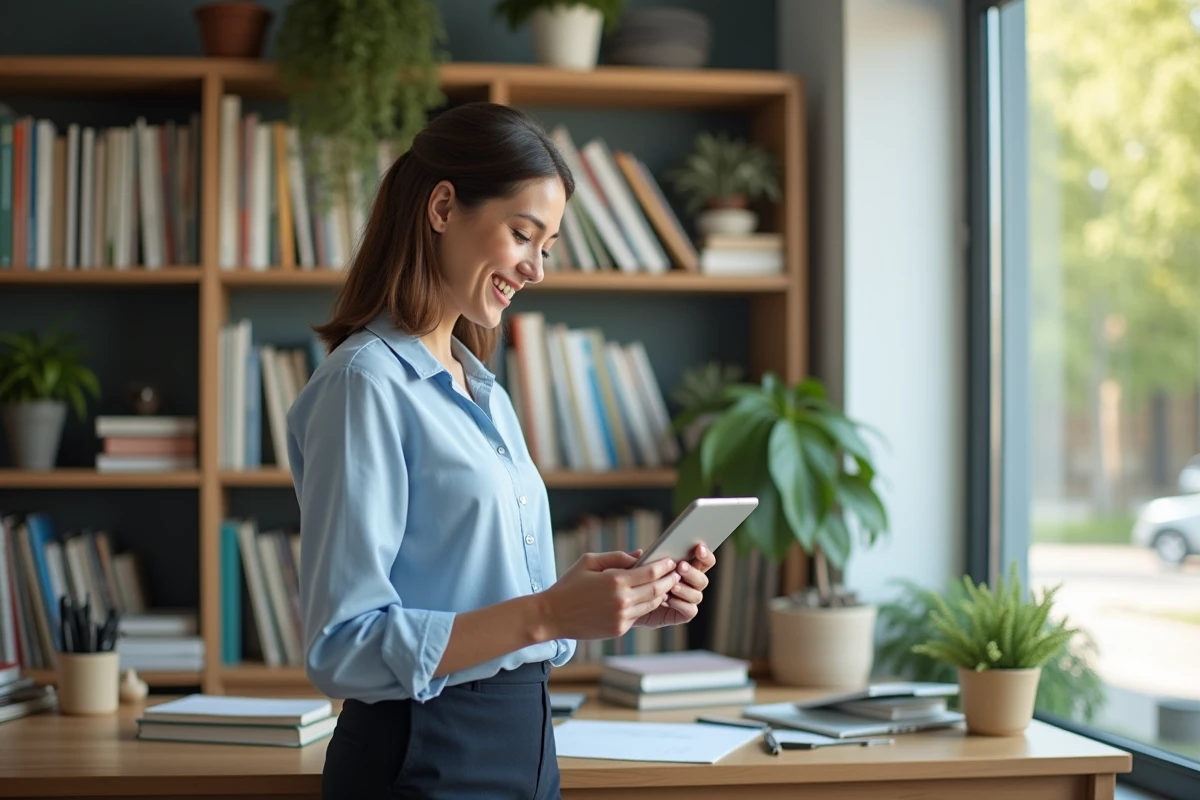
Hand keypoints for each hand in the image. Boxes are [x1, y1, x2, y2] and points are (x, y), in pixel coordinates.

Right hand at [539, 551, 680, 640]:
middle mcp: (622, 601)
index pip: (651, 573)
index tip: (671, 561)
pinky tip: (648, 598)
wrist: (553, 615)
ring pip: (651, 604)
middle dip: (670, 580)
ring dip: (662, 594)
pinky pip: (639, 615)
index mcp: (615, 581)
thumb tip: (641, 555)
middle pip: (657, 589)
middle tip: (677, 573)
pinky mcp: (619, 629)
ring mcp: (622, 617)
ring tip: (666, 585)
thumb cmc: (570, 585)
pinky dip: (646, 606)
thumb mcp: (589, 562)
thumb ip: (617, 557)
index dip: (664, 566)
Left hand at [634, 544, 715, 628]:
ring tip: (672, 586)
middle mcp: (689, 584)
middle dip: (693, 572)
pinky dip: (681, 604)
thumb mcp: (634, 569)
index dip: (705, 555)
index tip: (698, 547)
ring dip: (685, 589)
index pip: (704, 560)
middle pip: (702, 579)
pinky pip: (690, 610)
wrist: (629, 608)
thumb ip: (637, 560)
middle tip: (680, 567)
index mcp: (686, 567)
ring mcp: (686, 600)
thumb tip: (639, 552)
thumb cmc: (635, 584)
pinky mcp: (681, 614)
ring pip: (697, 595)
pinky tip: (668, 600)